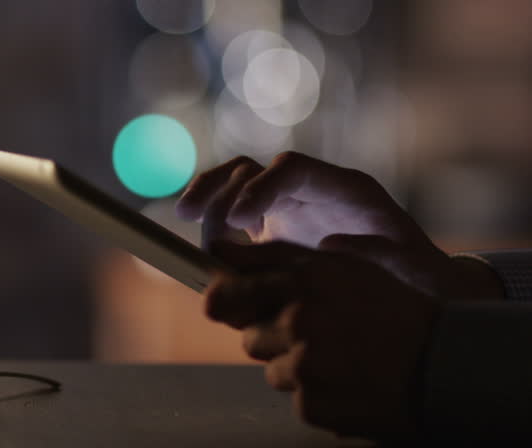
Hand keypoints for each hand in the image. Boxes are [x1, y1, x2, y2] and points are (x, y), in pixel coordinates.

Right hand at [176, 152, 502, 298]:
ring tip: (187, 226)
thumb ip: (375, 254)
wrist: (415, 283)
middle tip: (187, 213)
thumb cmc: (417, 274)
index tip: (240, 220)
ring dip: (206, 200)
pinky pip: (232, 218)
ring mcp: (287, 208)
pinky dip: (211, 228)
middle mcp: (309, 191)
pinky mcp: (272, 230)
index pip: (293, 170)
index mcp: (344, 189)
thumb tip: (326, 246)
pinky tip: (201, 250)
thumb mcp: (409, 267)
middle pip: (252, 169)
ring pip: (234, 187)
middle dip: (217, 185)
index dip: (261, 187)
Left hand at [206, 241, 438, 438]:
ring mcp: (302, 362)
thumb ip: (283, 259)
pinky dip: (313, 392)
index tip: (213, 294)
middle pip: (246, 330)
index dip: (220, 290)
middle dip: (267, 332)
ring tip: (336, 357)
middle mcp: (298, 317)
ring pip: (268, 364)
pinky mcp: (308, 401)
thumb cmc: (394, 311)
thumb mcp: (345, 267)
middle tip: (309, 333)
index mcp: (306, 277)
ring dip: (291, 363)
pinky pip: (292, 395)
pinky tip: (344, 380)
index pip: (231, 282)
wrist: (442, 366)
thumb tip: (220, 253)